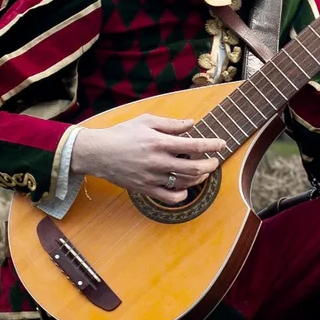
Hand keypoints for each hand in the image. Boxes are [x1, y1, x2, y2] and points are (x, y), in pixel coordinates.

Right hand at [70, 115, 223, 204]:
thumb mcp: (146, 121)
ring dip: (199, 177)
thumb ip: (170, 124)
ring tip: (204, 171)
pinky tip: (186, 188)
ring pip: (184, 183)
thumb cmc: (122, 134)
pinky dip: (182, 195)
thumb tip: (192, 124)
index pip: (193, 145)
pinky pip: (169, 198)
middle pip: (194, 168)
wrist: (97, 153)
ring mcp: (152, 177)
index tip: (222, 144)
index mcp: (159, 142)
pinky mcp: (145, 189)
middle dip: (210, 164)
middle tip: (215, 160)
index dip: (211, 145)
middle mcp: (157, 161)